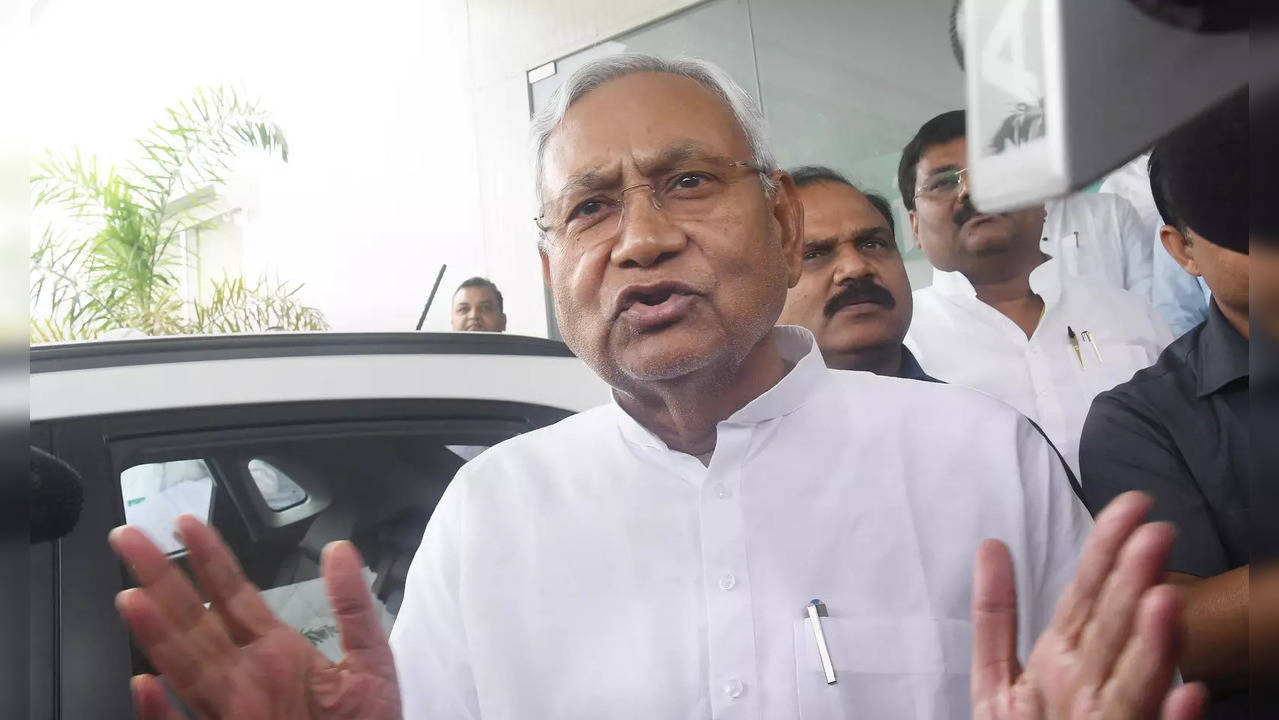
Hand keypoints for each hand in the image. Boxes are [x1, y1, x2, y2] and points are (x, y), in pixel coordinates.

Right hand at [109, 515, 401, 719]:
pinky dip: (161, 713)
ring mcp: (233, 712)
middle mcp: (246, 677)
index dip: (211, 559)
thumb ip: (353, 607)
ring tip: (133, 598)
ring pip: (185, 667)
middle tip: (129, 536)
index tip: (185, 523)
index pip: (234, 596)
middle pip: (196, 621)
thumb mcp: (370, 661)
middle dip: (163, 579)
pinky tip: (144, 685)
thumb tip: (341, 548)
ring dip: (157, 634)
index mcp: (278, 653)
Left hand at [971, 491, 1207, 719]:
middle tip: (1154, 535)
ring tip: (1164, 603)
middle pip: (1113, 630)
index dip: (1107, 551)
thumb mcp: (998, 682)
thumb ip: (996, 617)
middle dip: (1132, 584)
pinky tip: (1190, 698)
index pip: (1087, 596)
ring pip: (1133, 684)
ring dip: (1152, 646)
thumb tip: (991, 547)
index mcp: (1064, 662)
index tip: (1131, 506)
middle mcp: (1090, 690)